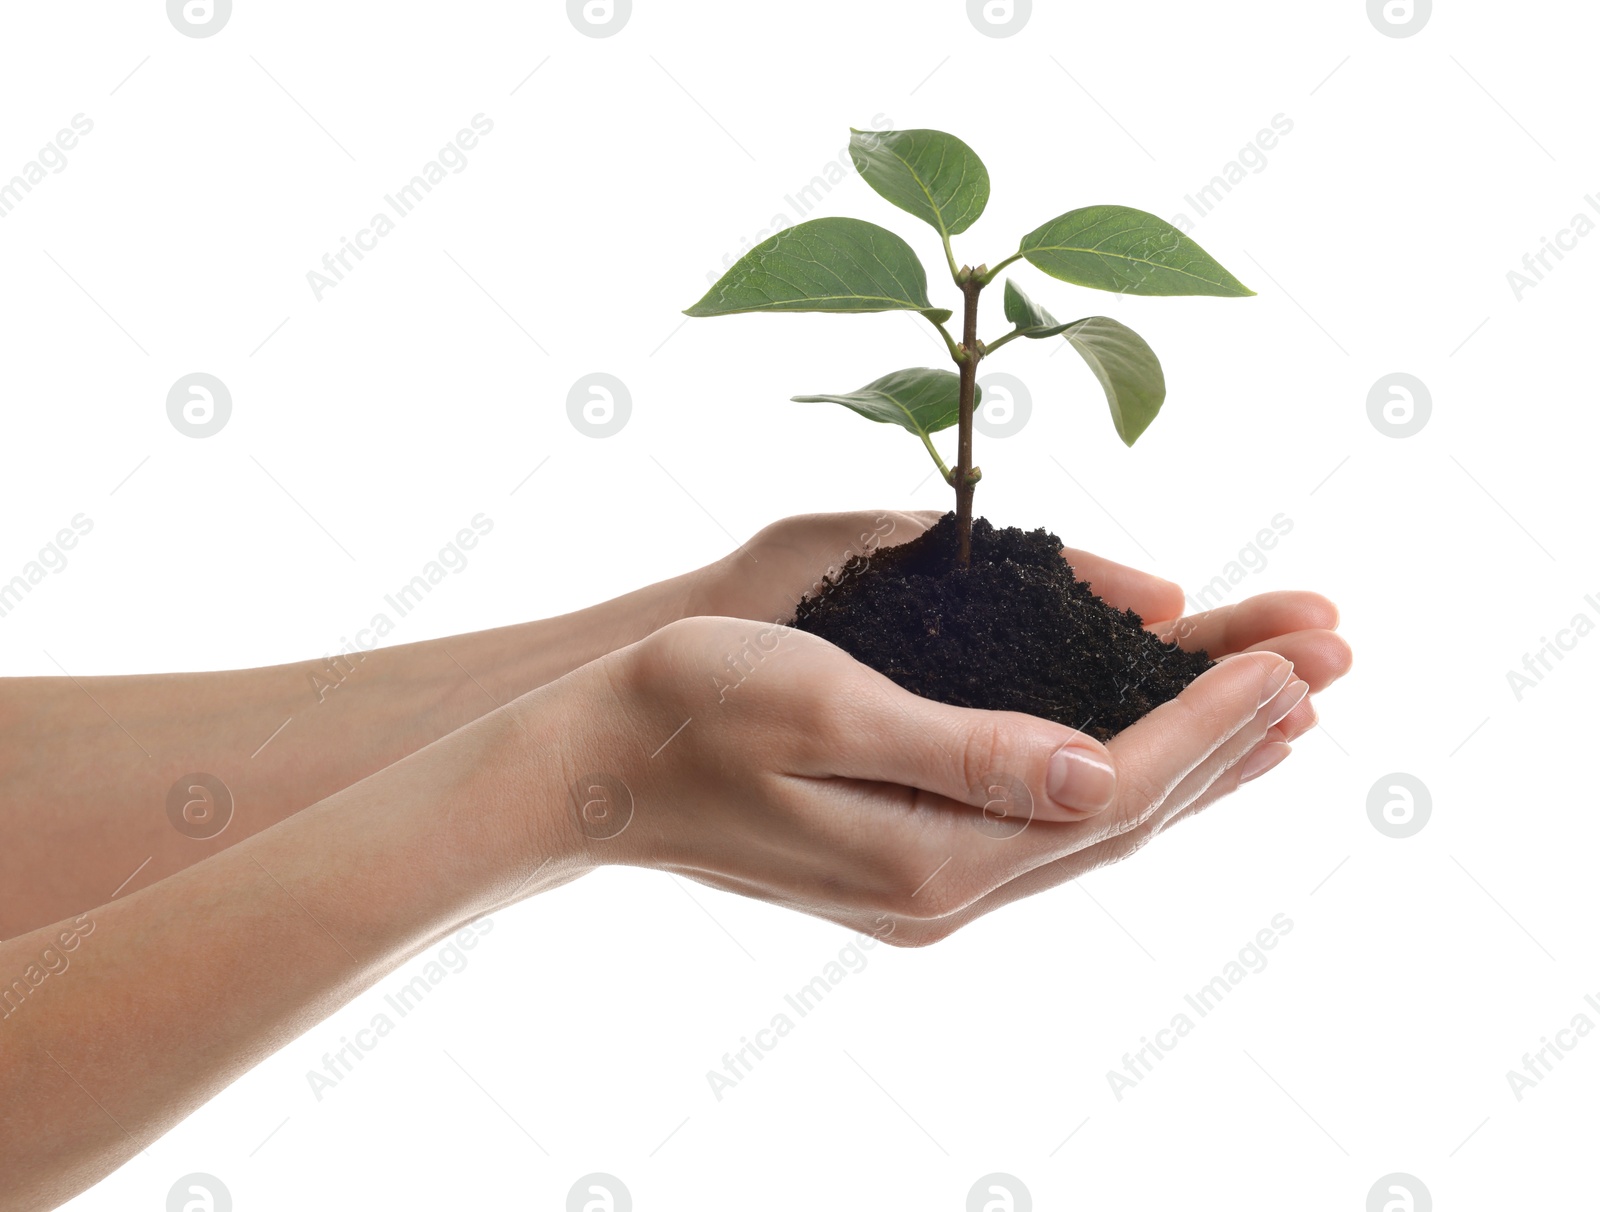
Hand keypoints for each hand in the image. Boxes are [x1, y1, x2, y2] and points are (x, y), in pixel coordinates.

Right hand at [523, 586, 1347, 943]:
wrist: (589, 765)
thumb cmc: (687, 706)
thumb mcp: (822, 707)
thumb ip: (967, 750)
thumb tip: (1099, 773)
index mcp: (932, 854)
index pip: (1111, 790)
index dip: (1205, 723)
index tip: (1288, 658)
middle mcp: (943, 890)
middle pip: (1121, 819)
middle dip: (1226, 744)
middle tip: (1323, 673)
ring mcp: (924, 887)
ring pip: (1089, 830)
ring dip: (1183, 768)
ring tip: (1270, 718)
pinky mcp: (905, 863)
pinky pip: (1043, 828)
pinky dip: (1112, 783)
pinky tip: (1139, 755)